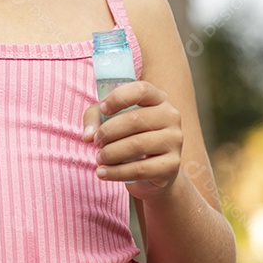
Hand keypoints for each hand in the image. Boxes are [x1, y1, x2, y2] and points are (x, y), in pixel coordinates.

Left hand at [81, 81, 182, 199]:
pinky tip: (103, 173)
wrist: (154, 170)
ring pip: (137, 145)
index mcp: (158, 98)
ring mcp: (175, 141)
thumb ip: (95, 118)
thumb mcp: (110, 120)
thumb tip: (88, 135)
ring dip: (110, 153)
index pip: (141, 90)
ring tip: (99, 157)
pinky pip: (140, 169)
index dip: (118, 97)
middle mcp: (171, 116)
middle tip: (96, 141)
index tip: (102, 108)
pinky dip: (116, 172)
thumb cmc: (130, 136)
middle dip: (108, 132)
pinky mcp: (172, 165)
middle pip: (135, 120)